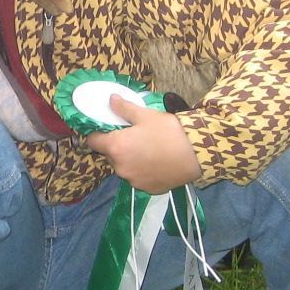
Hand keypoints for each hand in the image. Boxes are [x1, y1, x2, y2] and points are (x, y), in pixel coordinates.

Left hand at [84, 96, 201, 193]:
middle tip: (134, 137)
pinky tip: (156, 162)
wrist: (197, 153)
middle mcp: (120, 168)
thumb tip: (110, 100)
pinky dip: (143, 171)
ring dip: (130, 160)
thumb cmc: (169, 131)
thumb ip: (123, 108)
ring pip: (124, 168)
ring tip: (148, 150)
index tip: (108, 129)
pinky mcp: (147, 189)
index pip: (93, 141)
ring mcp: (133, 181)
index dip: (98, 134)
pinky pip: (138, 179)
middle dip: (118, 146)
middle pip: (110, 155)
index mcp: (115, 148)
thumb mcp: (145, 115)